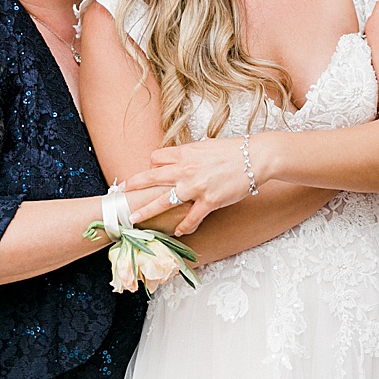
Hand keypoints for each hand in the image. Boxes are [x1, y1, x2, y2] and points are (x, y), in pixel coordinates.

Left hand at [122, 136, 262, 235]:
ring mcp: (195, 187)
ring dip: (147, 212)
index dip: (152, 166)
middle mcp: (185, 170)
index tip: (150, 173)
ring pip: (163, 201)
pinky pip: (191, 218)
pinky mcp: (209, 201)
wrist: (256, 158)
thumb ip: (192, 153)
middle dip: (134, 186)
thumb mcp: (207, 146)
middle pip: (151, 178)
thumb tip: (184, 156)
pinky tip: (178, 232)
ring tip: (134, 219)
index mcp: (185, 153)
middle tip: (123, 192)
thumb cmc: (234, 150)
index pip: (157, 159)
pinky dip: (184, 226)